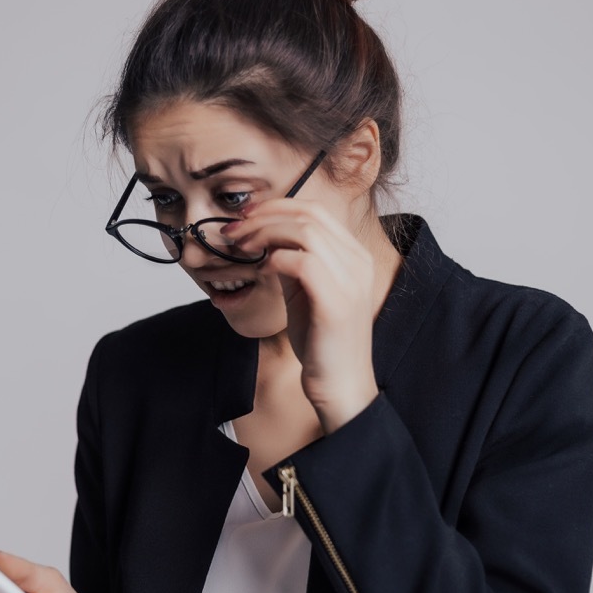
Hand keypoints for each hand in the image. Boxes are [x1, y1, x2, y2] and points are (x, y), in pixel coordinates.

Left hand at [229, 200, 379, 431]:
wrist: (340, 386)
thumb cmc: (322, 343)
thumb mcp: (305, 293)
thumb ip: (292, 264)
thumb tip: (264, 240)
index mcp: (354, 256)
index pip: (315, 210)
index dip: (276, 207)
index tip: (245, 218)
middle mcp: (357, 262)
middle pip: (308, 214)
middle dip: (264, 216)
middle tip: (235, 232)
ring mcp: (350, 280)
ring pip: (305, 231)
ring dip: (264, 234)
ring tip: (242, 247)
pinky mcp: (337, 302)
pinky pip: (302, 262)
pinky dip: (275, 260)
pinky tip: (261, 271)